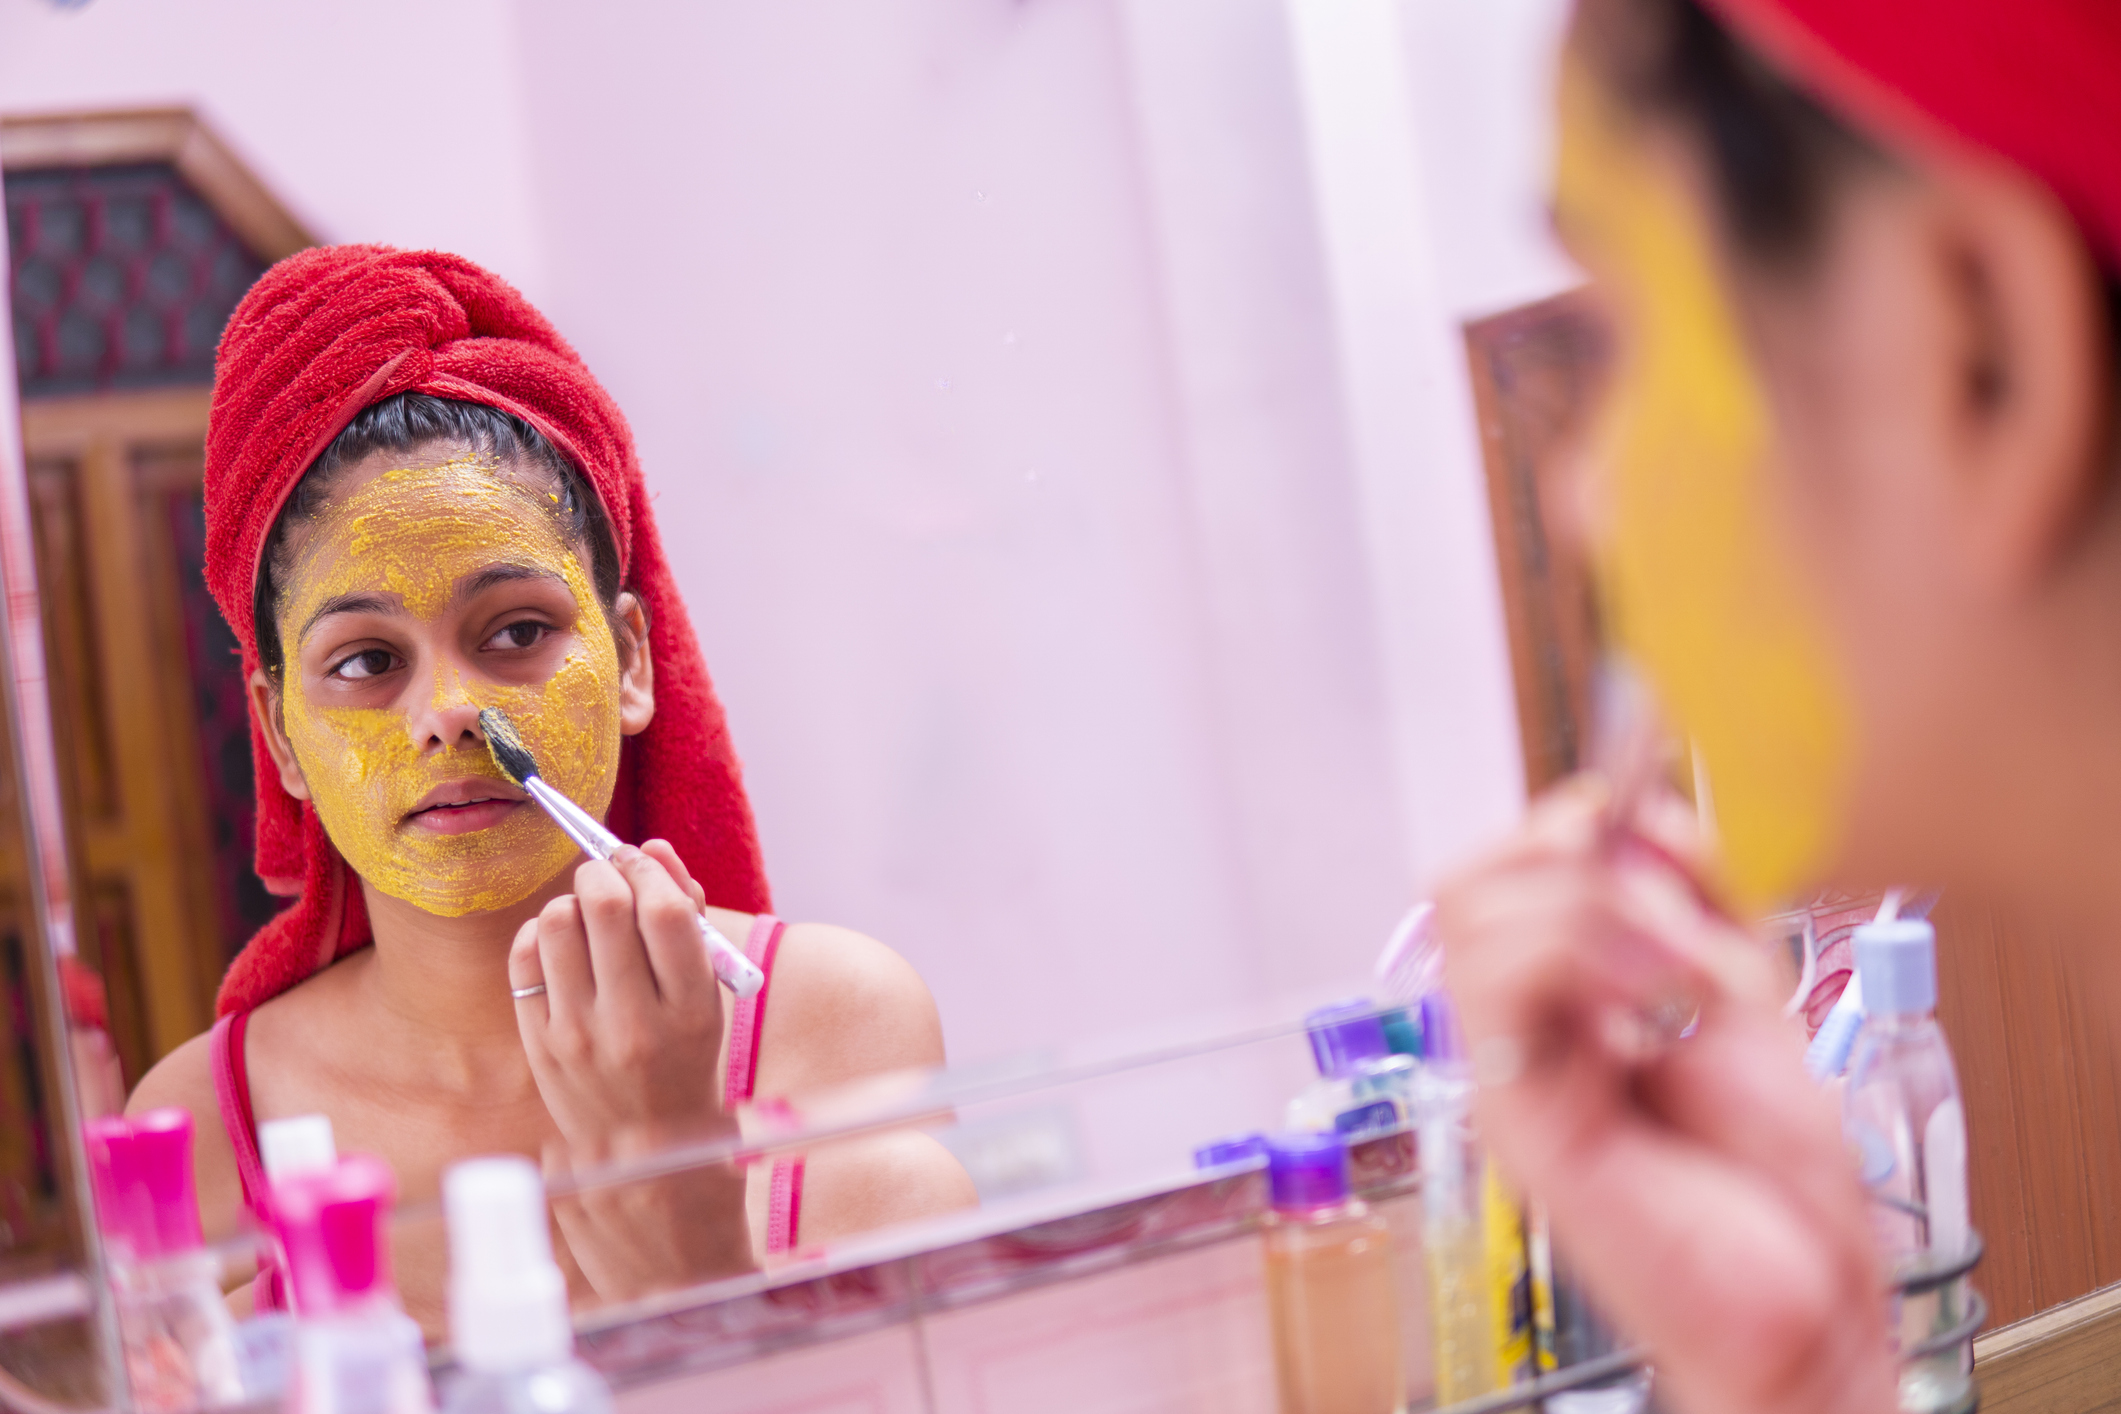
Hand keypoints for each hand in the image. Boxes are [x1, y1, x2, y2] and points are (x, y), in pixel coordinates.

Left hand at [510, 839, 753, 1295]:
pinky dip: (540, 934)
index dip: (647, 869)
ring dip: (572, 901)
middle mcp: (634, 1023)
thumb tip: (650, 847)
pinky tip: (560, 947)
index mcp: (692, 1009)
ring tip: (587, 917)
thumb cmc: (682, 1052)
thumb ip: (687, 914)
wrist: (642, 1145)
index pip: (663, 909)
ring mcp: (580, 1036)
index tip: (640, 862)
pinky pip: (524, 956)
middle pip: (604, 904)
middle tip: (608, 874)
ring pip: (557, 921)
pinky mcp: (539, 1043)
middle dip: (603, 870)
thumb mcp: (706, 992)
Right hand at [1435, 778, 1896, 1413]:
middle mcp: (1516, 1031)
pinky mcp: (1524, 1120)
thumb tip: (1646, 812)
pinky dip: (1594, 960)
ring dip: (1600, 912)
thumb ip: (1695, 901)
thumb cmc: (1768, 1174)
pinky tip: (1664, 1008)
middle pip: (1463, 886)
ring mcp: (1509, 1075)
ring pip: (1477, 924)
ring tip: (1687, 970)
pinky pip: (1508, 990)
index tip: (1634, 821)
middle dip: (1573, 859)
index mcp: (1557, 994)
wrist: (1803, 1293)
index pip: (1497, 870)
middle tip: (1667, 907)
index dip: (1557, 824)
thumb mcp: (1741, 990)